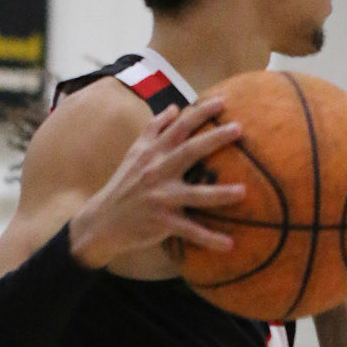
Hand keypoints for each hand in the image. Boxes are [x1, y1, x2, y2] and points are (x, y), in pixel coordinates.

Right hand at [70, 98, 246, 268]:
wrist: (102, 220)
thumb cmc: (124, 184)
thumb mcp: (134, 153)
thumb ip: (154, 129)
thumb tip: (175, 108)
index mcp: (153, 152)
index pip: (179, 127)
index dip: (200, 113)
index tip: (223, 101)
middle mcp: (157, 171)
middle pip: (189, 151)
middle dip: (215, 139)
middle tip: (239, 128)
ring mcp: (160, 198)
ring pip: (194, 194)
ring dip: (219, 194)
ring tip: (243, 192)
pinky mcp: (161, 222)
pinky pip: (189, 231)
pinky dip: (209, 239)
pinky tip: (230, 245)